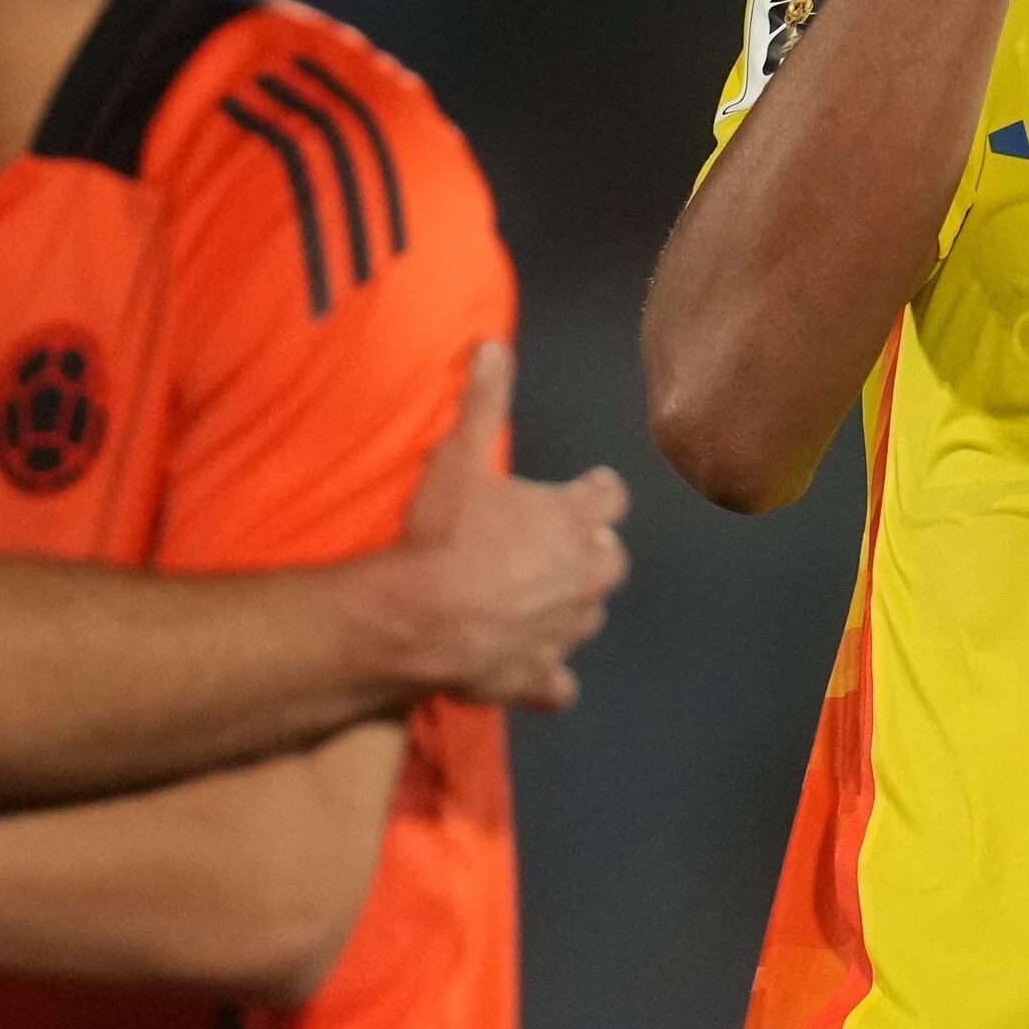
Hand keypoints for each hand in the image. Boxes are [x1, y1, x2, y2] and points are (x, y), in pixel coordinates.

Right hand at [388, 343, 629, 710]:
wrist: (417, 618)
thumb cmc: (441, 534)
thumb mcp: (457, 457)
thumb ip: (482, 402)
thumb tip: (494, 345)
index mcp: (573, 519)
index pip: (610, 497)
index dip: (596, 492)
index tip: (586, 489)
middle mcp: (585, 575)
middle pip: (610, 559)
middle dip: (590, 551)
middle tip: (555, 546)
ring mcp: (566, 630)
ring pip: (588, 617)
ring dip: (568, 606)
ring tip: (532, 599)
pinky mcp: (539, 676)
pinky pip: (557, 683)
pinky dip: (547, 676)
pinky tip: (527, 667)